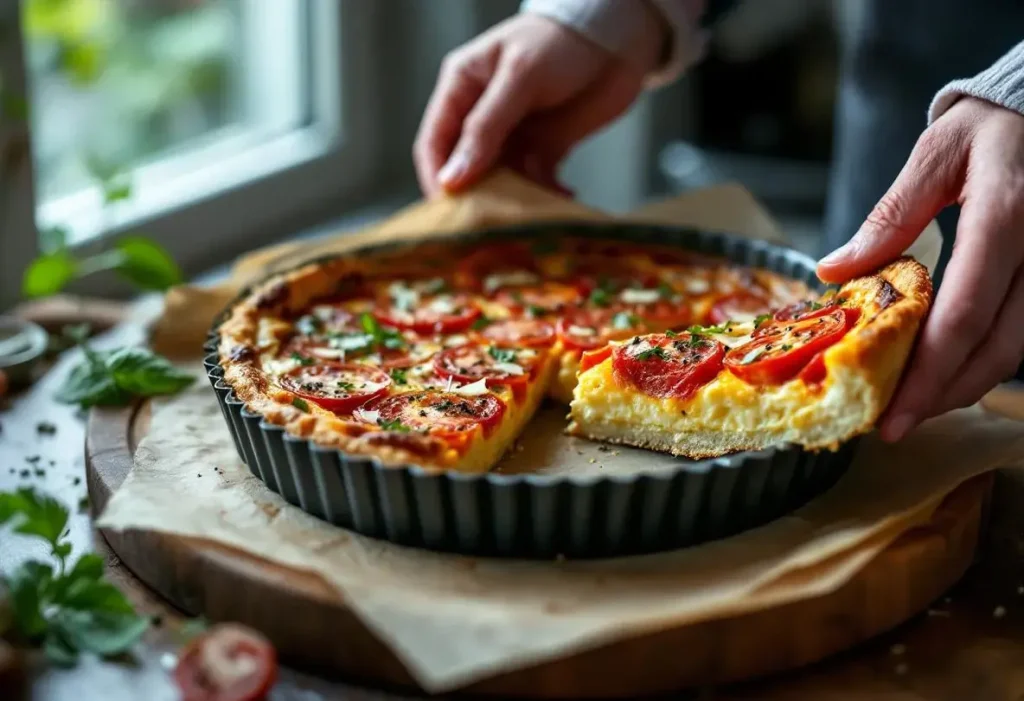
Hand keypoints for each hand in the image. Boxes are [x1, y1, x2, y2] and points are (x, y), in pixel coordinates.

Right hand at [413, 12, 664, 196]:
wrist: (619, 38)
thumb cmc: (561, 42)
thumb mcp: (519, 78)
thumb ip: (486, 128)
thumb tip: (452, 179)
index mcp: (461, 88)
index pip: (434, 143)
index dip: (437, 178)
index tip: (450, 213)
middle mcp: (481, 116)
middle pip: (464, 169)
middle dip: (476, 197)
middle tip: (491, 226)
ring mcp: (513, 135)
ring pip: (500, 181)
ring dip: (513, 201)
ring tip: (530, 216)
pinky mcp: (544, 149)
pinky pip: (535, 183)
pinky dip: (544, 195)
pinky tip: (561, 197)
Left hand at [817, 97, 1023, 440]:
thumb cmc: (994, 127)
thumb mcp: (938, 155)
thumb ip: (891, 216)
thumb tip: (835, 271)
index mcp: (1006, 217)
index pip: (964, 315)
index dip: (928, 374)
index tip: (892, 414)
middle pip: (997, 349)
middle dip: (942, 395)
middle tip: (893, 423)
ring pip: (1016, 350)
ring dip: (963, 385)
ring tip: (912, 404)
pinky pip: (1022, 332)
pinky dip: (982, 359)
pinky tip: (944, 371)